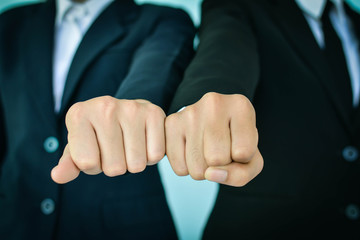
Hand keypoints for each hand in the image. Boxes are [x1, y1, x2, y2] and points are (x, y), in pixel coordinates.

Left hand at [51, 96, 165, 183]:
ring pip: (136, 164)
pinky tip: (144, 142)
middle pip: (114, 168)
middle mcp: (104, 106)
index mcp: (78, 114)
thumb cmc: (99, 134)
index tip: (96, 150)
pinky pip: (155, 155)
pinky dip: (150, 156)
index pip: (87, 163)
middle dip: (115, 166)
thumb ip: (69, 163)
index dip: (93, 166)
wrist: (127, 111)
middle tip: (116, 148)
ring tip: (129, 146)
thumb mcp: (79, 147)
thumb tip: (57, 176)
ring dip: (134, 163)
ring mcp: (131, 108)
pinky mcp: (154, 112)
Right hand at [165, 92, 262, 186]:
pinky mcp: (171, 124)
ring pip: (197, 168)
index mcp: (240, 106)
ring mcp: (189, 112)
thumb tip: (209, 174)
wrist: (212, 123)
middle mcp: (213, 103)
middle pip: (217, 159)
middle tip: (221, 149)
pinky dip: (187, 167)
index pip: (244, 153)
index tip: (239, 144)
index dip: (243, 159)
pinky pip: (180, 167)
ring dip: (204, 169)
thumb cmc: (235, 142)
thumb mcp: (250, 159)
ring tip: (207, 150)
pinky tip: (192, 150)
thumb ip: (241, 174)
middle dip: (221, 164)